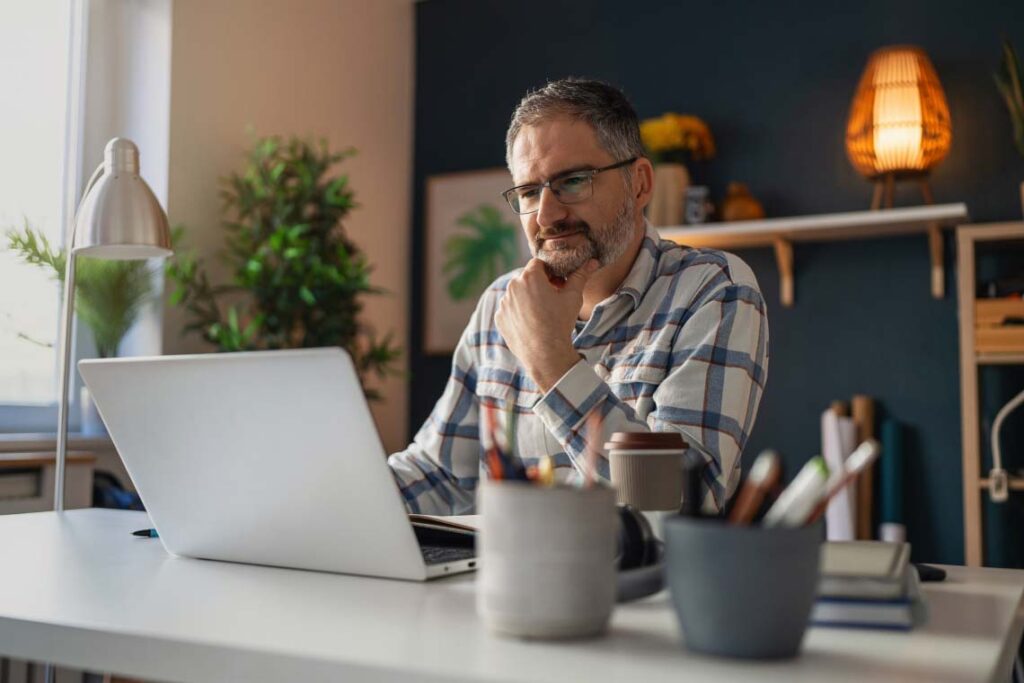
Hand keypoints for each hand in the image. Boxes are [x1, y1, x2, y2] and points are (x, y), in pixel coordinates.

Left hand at [495, 258, 598, 391]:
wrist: (545, 354)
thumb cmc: (560, 323)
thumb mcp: (573, 297)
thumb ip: (580, 276)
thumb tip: (592, 262)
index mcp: (529, 277)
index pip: (538, 264)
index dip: (549, 272)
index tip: (557, 284)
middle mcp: (512, 286)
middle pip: (526, 278)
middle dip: (538, 284)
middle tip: (552, 299)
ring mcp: (503, 303)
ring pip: (517, 294)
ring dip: (527, 298)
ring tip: (542, 313)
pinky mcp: (499, 318)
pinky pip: (510, 309)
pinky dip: (519, 312)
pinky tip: (532, 323)